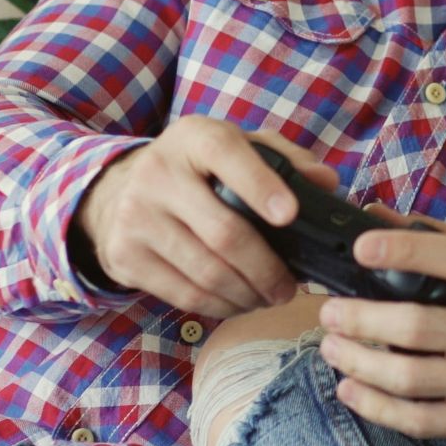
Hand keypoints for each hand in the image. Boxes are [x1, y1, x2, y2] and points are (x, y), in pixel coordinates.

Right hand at [75, 116, 337, 316]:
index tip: (290, 216)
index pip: (228, 155)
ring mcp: (136, 216)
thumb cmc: (197, 170)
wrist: (118, 192)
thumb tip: (326, 183)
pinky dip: (220, 307)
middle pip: (224, 233)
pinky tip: (239, 303)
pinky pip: (184, 295)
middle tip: (291, 287)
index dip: (261, 187)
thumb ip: (285, 159)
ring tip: (270, 298)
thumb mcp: (235, 149)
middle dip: (267, 268)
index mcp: (194, 138)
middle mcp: (158, 174)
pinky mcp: (124, 256)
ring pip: (206, 272)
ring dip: (248, 294)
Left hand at [315, 205, 445, 440]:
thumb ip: (444, 238)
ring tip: (331, 346)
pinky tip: (352, 389)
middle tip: (329, 311)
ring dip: (357, 362)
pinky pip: (420, 420)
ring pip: (408, 378)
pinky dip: (376, 408)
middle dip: (358, 319)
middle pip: (416, 328)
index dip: (403, 251)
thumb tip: (377, 217)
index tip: (362, 247)